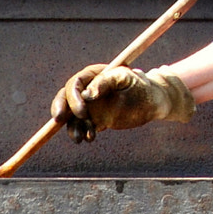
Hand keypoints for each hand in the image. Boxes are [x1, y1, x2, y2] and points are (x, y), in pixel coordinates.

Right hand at [51, 64, 194, 142]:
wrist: (153, 101)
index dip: (72, 97)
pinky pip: (83, 127)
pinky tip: (91, 137)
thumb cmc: (141, 86)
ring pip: (72, 116)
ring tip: (80, 138)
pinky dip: (83, 133)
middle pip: (65, 98)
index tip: (81, 111)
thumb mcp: (125, 79)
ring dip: (71, 127)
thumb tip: (87, 94)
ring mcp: (91, 106)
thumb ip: (106, 82)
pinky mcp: (96, 119)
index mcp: (94, 75)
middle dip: (60, 109)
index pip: (75, 84)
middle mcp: (88, 90)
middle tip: (60, 120)